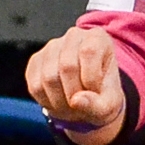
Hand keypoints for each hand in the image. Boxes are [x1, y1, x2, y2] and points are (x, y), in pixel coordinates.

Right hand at [25, 26, 125, 144]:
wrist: (88, 96)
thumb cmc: (103, 95)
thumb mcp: (110, 104)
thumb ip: (98, 104)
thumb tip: (75, 101)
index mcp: (97, 38)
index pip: (88, 52)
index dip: (91, 79)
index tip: (96, 93)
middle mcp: (73, 37)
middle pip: (67, 67)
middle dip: (74, 94)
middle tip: (82, 106)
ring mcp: (51, 47)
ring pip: (49, 78)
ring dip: (60, 102)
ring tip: (71, 107)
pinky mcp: (36, 61)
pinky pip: (35, 86)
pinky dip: (47, 102)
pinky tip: (58, 103)